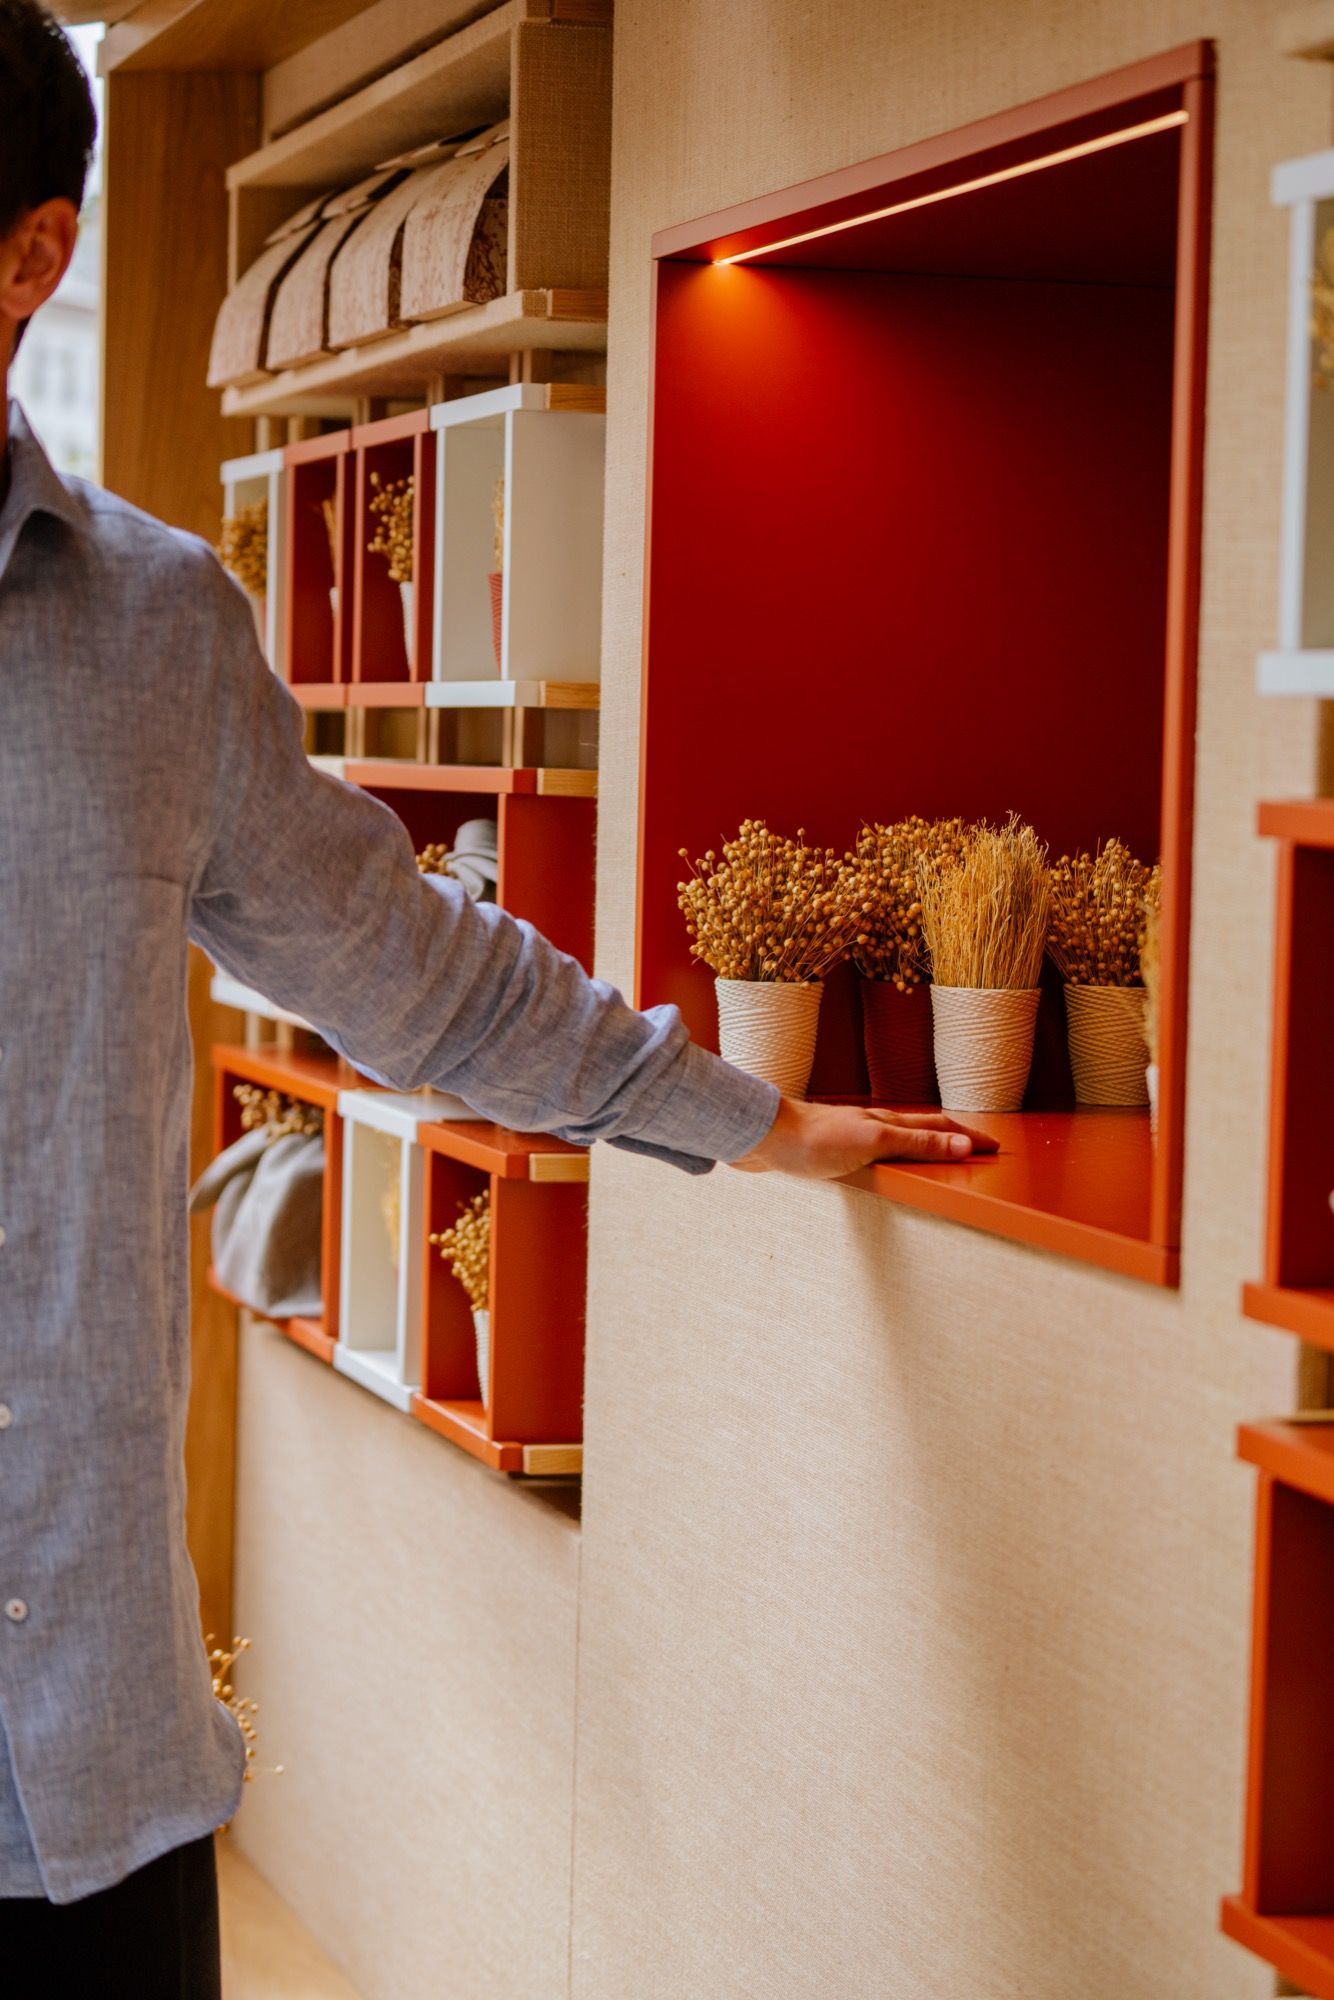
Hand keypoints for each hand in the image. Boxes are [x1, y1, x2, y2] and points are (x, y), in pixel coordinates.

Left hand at [730, 1098, 999, 1179]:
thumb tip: (962, 1145)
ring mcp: (852, 1137)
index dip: (967, 1137)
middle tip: (977, 1148)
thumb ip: (918, 1143)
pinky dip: (894, 1157)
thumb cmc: (814, 1140)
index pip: (939, 1128)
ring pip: (898, 1140)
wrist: (763, 1137)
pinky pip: (874, 1153)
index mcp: (887, 1123)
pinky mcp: (831, 1151)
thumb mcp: (874, 1142)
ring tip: (941, 1154)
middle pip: (922, 1130)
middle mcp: (872, 1126)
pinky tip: (883, 1165)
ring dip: (925, 1145)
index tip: (994, 1147)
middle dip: (953, 1138)